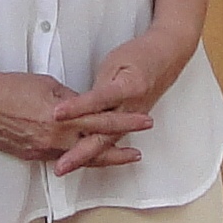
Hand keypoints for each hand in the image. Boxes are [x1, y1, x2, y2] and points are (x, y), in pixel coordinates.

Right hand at [0, 69, 149, 167]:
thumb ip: (71, 100)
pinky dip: (74, 157)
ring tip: (117, 157)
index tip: (145, 122)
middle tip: (138, 153)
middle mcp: (55, 139)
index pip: (102, 121)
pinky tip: (82, 156)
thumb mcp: (48, 85)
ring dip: (98, 158)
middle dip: (118, 151)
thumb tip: (85, 107)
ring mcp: (42, 151)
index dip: (125, 122)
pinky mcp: (30, 156)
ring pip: (78, 158)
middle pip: (95, 148)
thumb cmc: (11, 87)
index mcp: (63, 118)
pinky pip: (58, 158)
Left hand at [47, 32, 187, 175]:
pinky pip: (110, 141)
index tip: (57, 114)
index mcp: (129, 87)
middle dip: (80, 151)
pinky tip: (81, 162)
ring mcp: (131, 120)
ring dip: (84, 157)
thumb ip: (96, 87)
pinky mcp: (129, 125)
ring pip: (105, 143)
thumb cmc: (141, 55)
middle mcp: (132, 108)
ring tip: (65, 167)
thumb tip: (76, 104)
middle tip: (62, 163)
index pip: (98, 100)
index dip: (77, 108)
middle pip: (103, 133)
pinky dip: (94, 153)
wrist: (165, 58)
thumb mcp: (114, 63)